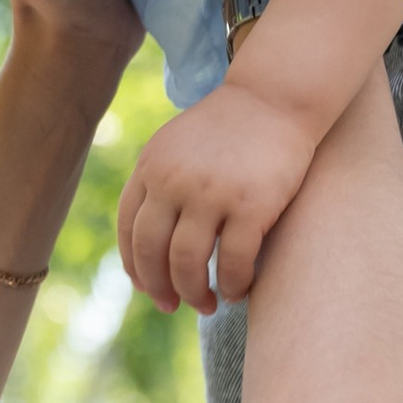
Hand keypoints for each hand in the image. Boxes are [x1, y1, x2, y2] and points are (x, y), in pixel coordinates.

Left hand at [117, 74, 323, 314]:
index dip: (135, 266)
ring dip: (194, 293)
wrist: (275, 98)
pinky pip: (234, 261)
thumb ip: (157, 185)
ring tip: (207, 304)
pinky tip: (237, 291)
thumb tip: (145, 250)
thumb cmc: (227, 131)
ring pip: (188, 263)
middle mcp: (173, 181)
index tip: (147, 288)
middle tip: (173, 305)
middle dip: (159, 288)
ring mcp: (212, 193)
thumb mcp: (176, 148)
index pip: (128, 229)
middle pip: (151, 252)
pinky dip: (233, 284)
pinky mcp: (252, 204)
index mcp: (151, 167)